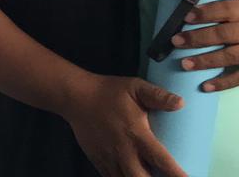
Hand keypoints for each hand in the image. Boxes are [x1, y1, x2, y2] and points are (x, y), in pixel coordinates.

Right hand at [60, 74, 184, 176]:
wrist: (75, 96)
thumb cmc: (108, 92)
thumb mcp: (135, 88)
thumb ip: (157, 95)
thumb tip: (181, 103)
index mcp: (136, 134)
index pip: (161, 160)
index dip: (176, 174)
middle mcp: (123, 150)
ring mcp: (108, 158)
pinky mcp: (98, 160)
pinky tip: (133, 176)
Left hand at [174, 0, 238, 90]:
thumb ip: (221, 13)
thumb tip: (187, 17)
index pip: (227, 9)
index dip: (207, 13)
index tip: (186, 17)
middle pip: (225, 33)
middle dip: (199, 38)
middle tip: (176, 41)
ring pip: (232, 56)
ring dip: (207, 61)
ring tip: (185, 64)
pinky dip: (223, 82)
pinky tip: (206, 86)